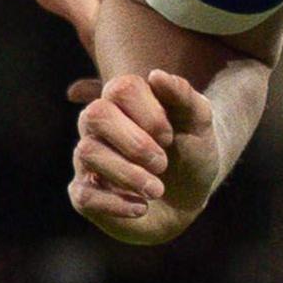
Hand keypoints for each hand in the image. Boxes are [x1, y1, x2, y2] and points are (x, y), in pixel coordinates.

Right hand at [68, 71, 220, 244]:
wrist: (189, 199)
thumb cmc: (190, 152)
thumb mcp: (199, 124)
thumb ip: (183, 96)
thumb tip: (156, 75)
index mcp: (123, 99)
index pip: (121, 88)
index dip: (149, 114)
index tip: (170, 136)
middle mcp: (98, 124)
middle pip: (95, 114)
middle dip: (135, 143)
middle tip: (162, 163)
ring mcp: (87, 159)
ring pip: (87, 152)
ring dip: (129, 175)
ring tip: (157, 190)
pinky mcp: (84, 193)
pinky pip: (83, 195)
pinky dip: (116, 204)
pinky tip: (140, 207)